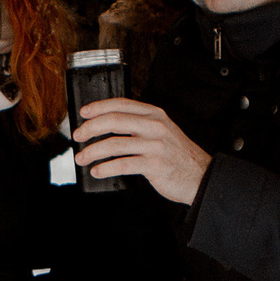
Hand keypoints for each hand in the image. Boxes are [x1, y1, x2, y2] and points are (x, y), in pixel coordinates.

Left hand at [75, 96, 212, 204]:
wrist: (201, 176)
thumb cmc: (178, 156)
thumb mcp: (162, 132)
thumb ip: (140, 125)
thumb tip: (107, 126)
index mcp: (155, 115)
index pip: (121, 104)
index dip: (99, 107)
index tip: (83, 113)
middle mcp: (155, 127)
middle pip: (114, 121)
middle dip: (90, 129)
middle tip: (78, 137)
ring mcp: (155, 145)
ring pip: (115, 144)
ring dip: (93, 151)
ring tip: (83, 158)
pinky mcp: (154, 165)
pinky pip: (123, 164)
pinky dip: (106, 168)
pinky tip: (98, 171)